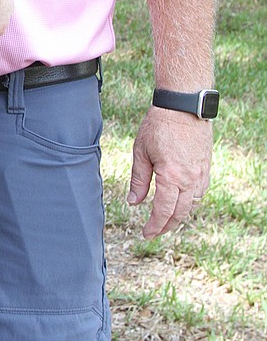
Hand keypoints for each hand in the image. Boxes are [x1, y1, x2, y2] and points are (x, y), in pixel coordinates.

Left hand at [127, 106, 212, 237]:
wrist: (183, 106)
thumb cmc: (159, 125)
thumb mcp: (141, 152)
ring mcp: (201, 173)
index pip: (163, 211)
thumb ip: (138, 180)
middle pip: (180, 213)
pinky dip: (190, 201)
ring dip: (179, 214)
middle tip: (154, 232)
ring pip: (192, 204)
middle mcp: (189, 179)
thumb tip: (134, 203)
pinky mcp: (206, 167)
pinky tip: (180, 200)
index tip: (145, 234)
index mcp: (171, 177)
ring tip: (165, 218)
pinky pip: (200, 192)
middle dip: (166, 226)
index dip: (154, 226)